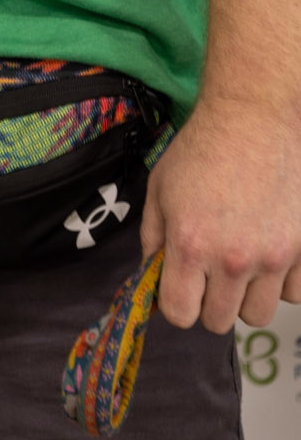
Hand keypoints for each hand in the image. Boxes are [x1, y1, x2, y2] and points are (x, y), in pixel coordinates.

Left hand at [140, 99, 300, 331]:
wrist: (252, 119)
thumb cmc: (200, 150)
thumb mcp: (159, 189)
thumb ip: (153, 239)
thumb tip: (154, 276)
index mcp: (191, 245)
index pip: (180, 314)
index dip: (176, 304)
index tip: (180, 288)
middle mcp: (233, 259)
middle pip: (219, 321)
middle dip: (209, 301)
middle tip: (210, 274)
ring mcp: (274, 257)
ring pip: (257, 314)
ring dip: (245, 296)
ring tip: (241, 263)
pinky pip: (294, 295)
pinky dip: (280, 283)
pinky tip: (269, 253)